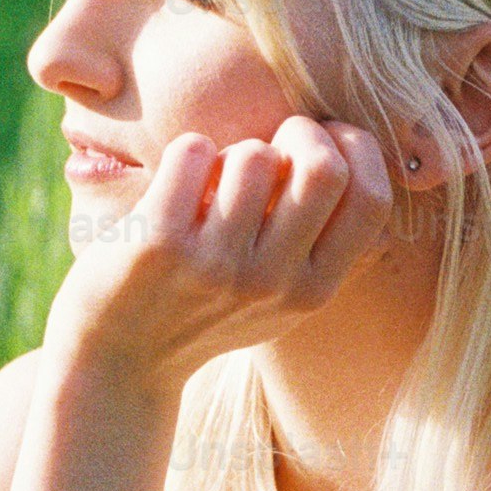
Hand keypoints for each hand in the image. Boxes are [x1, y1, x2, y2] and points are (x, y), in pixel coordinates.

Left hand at [49, 116, 392, 389]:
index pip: (371, 200)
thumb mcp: (281, 299)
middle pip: (323, 167)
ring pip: (255, 154)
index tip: (326, 146)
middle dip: (300, 132)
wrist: (119, 358)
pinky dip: (187, 153)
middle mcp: (272, 283)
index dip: (357, 150)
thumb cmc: (205, 310)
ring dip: (232, 152)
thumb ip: (324, 245)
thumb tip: (361, 156)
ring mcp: (216, 265)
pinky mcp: (161, 244)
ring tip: (212, 185)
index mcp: (312, 292)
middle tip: (269, 147)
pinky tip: (177, 186)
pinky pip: (194, 151)